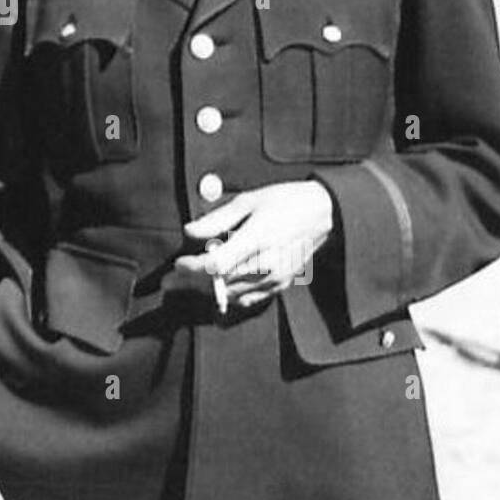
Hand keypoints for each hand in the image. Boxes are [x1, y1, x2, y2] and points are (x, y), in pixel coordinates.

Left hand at [177, 181, 333, 309]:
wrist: (323, 214)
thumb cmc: (284, 202)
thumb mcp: (248, 200)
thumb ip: (217, 219)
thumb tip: (189, 232)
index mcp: (257, 238)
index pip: (217, 265)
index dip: (193, 268)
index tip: (179, 263)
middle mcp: (267, 263)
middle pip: (221, 283)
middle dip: (195, 280)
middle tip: (176, 277)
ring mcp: (276, 277)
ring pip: (232, 294)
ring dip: (211, 289)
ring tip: (196, 278)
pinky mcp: (281, 285)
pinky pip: (248, 299)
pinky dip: (231, 294)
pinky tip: (221, 284)